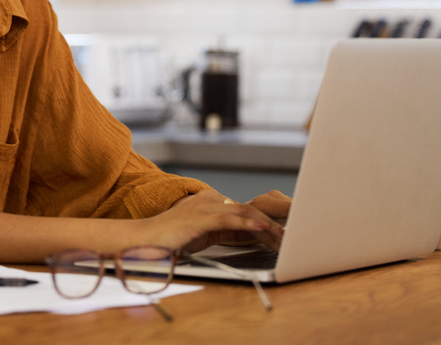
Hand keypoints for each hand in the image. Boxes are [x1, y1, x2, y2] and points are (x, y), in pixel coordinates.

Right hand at [142, 190, 285, 252]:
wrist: (145, 240)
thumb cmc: (172, 240)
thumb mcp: (206, 234)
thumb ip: (228, 232)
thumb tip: (255, 237)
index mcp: (213, 202)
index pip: (248, 211)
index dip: (270, 221)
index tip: (289, 232)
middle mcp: (211, 199)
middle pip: (251, 210)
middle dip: (275, 222)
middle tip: (295, 235)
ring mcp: (206, 207)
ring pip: (245, 214)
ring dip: (268, 226)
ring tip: (286, 237)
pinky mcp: (201, 218)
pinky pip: (230, 220)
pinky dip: (248, 225)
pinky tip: (263, 230)